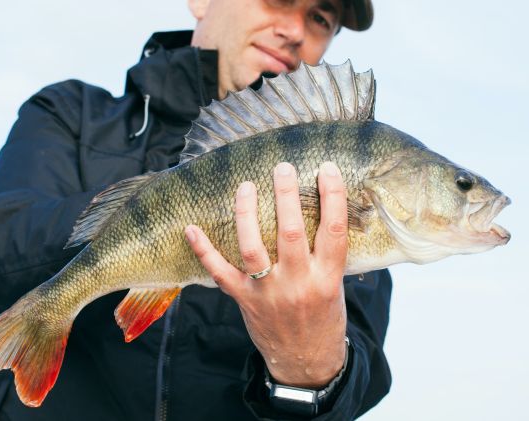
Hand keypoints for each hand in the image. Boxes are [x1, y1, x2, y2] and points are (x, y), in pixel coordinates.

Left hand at [184, 161, 348, 387]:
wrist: (306, 361)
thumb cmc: (324, 317)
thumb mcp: (336, 285)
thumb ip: (327, 252)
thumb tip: (324, 206)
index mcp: (328, 278)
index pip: (334, 231)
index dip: (332, 197)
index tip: (325, 169)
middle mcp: (298, 284)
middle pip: (291, 233)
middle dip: (285, 195)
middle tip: (282, 166)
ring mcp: (268, 293)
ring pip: (253, 247)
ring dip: (247, 214)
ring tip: (245, 186)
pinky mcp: (245, 301)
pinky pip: (220, 273)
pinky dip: (204, 250)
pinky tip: (191, 228)